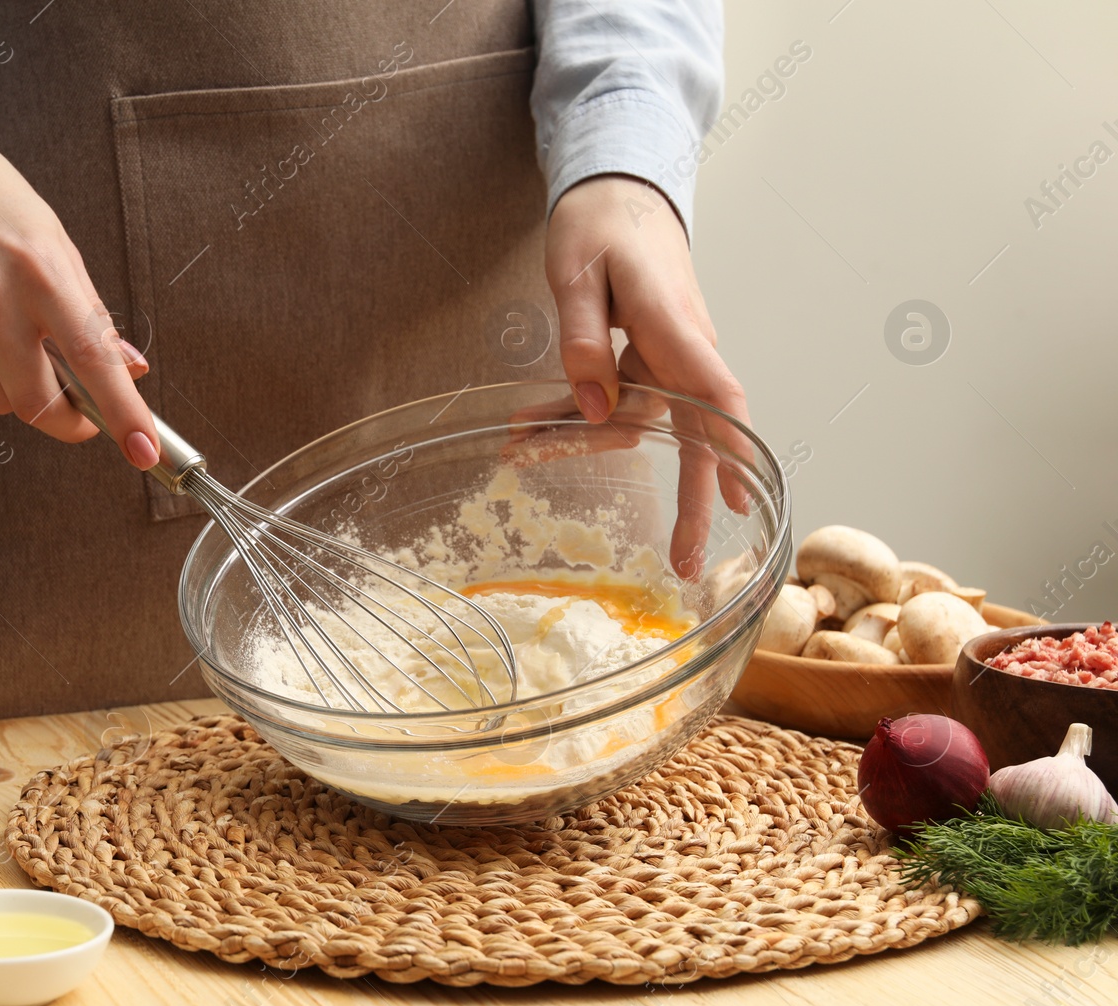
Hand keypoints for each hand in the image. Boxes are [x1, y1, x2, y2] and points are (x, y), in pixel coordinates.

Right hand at [0, 121, 158, 468]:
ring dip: (16, 388)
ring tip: (9, 336)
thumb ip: (92, 316)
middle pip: (36, 402)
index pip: (92, 359)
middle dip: (65, 416)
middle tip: (77, 405)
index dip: (123, 411)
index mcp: (42, 272)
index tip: (144, 451)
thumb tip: (132, 371)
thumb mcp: (58, 249)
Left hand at [545, 176, 752, 574]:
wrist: (616, 192)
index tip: (741, 497)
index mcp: (675, 327)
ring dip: (577, 441)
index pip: (718, 393)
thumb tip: (595, 409)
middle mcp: (683, 352)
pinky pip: (615, 403)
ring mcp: (667, 359)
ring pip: (637, 422)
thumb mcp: (576, 272)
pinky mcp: (645, 362)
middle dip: (689, 499)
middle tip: (682, 560)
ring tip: (517, 447)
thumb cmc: (602, 224)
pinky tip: (529, 430)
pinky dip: (572, 418)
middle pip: (696, 434)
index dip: (732, 447)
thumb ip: (582, 340)